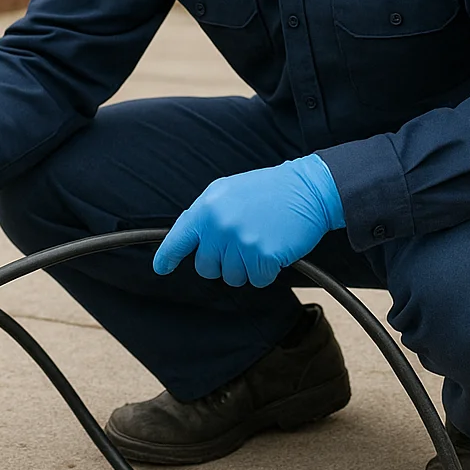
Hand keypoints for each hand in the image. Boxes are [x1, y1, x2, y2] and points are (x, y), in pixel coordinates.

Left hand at [153, 154, 344, 287]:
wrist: (308, 189)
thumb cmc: (269, 190)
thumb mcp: (228, 191)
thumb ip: (206, 215)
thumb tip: (190, 240)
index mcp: (207, 208)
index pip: (178, 239)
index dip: (167, 257)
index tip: (161, 268)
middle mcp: (220, 226)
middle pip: (206, 267)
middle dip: (222, 261)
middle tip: (242, 242)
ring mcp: (241, 243)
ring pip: (231, 276)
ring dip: (246, 267)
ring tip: (261, 240)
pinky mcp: (263, 257)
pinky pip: (256, 280)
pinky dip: (266, 271)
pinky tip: (274, 249)